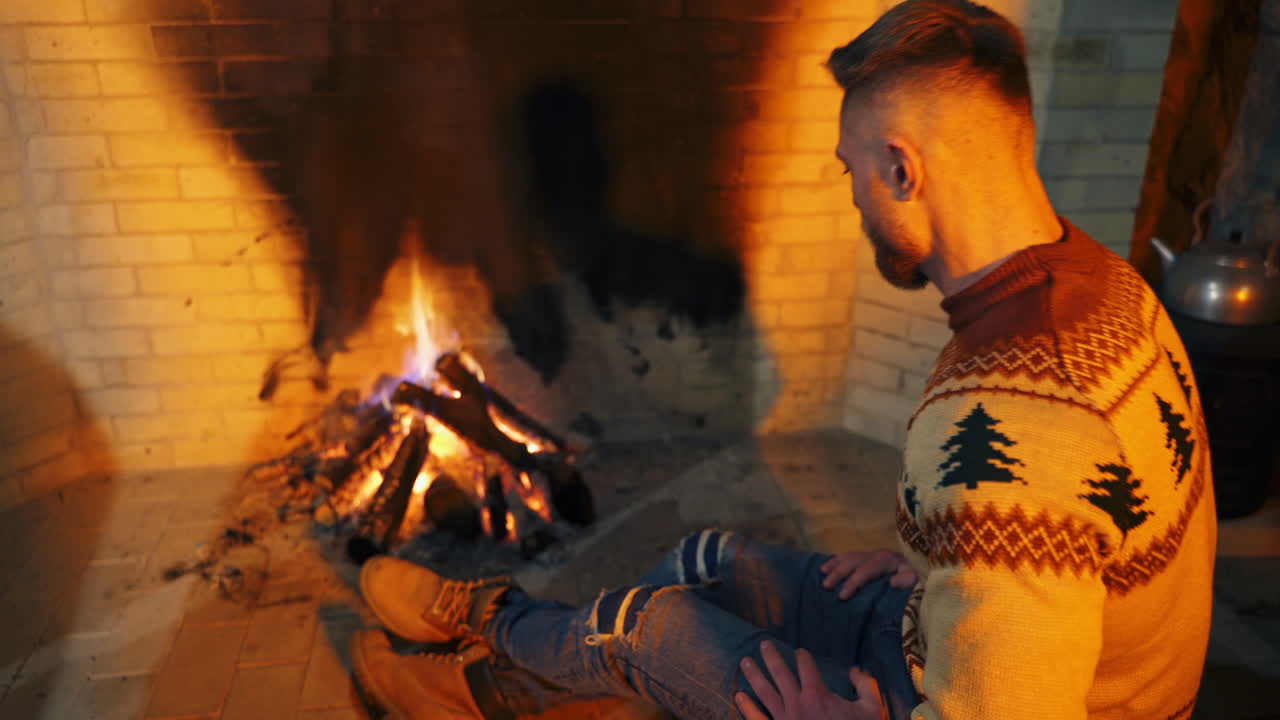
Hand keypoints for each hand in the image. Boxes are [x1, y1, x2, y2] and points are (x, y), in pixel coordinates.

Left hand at [735, 642, 886, 719]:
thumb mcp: (871, 709)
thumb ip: (865, 686)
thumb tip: (856, 670)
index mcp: (818, 695)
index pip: (806, 666)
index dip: (803, 657)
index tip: (800, 652)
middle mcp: (797, 703)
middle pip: (780, 673)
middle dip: (771, 657)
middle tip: (763, 644)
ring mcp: (784, 719)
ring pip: (764, 692)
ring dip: (754, 675)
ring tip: (745, 661)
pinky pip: (757, 719)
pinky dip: (747, 707)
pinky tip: (739, 696)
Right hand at [821, 549, 917, 599]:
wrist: (927, 569)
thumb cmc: (921, 578)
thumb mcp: (919, 580)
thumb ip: (908, 580)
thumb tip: (893, 582)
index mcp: (888, 560)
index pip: (865, 571)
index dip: (852, 583)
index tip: (842, 596)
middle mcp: (878, 554)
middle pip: (853, 561)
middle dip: (838, 573)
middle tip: (826, 587)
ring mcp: (874, 554)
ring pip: (850, 556)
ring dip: (835, 565)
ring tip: (821, 573)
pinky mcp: (872, 557)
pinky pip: (851, 556)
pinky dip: (838, 560)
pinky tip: (828, 565)